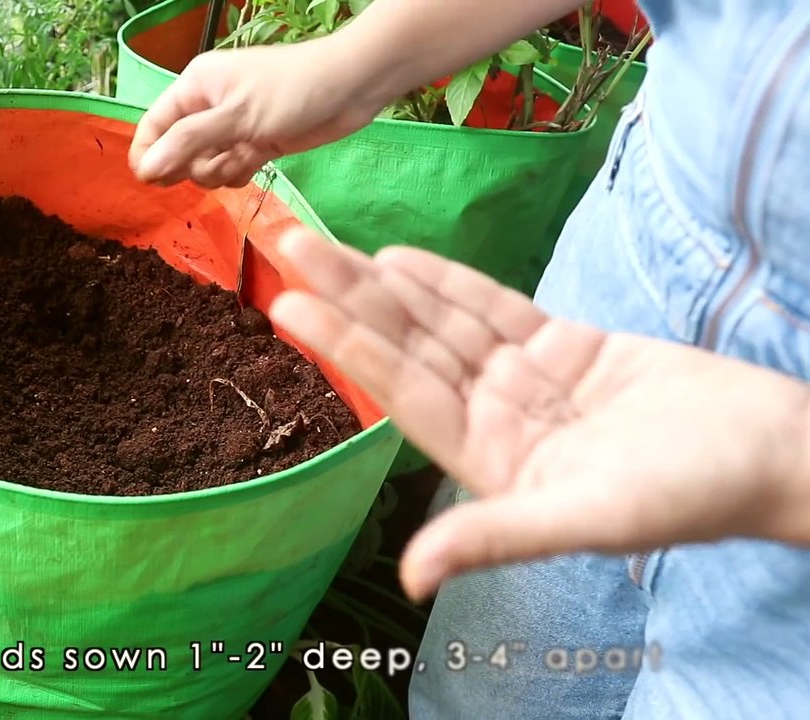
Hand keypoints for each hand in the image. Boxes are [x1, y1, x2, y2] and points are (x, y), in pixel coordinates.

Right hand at [128, 39, 378, 187]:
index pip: (154, 125)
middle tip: (218, 158)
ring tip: (245, 156)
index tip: (152, 181)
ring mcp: (232, 127)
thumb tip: (146, 169)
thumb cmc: (290, 91)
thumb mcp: (234, 116)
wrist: (349, 88)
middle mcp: (208, 107)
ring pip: (204, 165)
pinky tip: (257, 161)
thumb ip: (188, 143)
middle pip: (176, 152)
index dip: (148, 154)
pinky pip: (230, 170)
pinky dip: (239, 173)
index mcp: (195, 87)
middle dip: (192, 165)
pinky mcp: (255, 144)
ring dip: (219, 171)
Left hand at [267, 229, 809, 599]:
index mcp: (490, 460)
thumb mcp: (588, 519)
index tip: (290, 306)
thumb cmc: (692, 494)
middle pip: (409, 347)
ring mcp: (526, 381)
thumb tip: (413, 579)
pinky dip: (449, 282)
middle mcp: (495, 418)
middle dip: (349, 298)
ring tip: (323, 242)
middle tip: (290, 247)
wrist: (773, 452)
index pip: (402, 393)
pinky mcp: (563, 348)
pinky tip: (398, 258)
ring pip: (441, 322)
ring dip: (384, 282)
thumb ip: (497, 538)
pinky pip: (494, 308)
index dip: (347, 347)